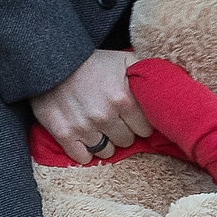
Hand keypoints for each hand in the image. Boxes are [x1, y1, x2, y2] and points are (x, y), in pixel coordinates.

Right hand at [30, 48, 153, 163]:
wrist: (49, 60)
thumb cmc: (91, 61)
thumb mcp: (123, 60)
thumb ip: (146, 73)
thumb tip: (167, 85)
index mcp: (123, 98)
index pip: (145, 129)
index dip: (140, 123)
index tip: (132, 117)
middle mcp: (105, 116)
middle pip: (127, 141)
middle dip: (123, 132)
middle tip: (114, 121)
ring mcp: (84, 127)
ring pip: (107, 151)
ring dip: (105, 142)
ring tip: (100, 128)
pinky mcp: (64, 134)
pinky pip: (83, 157)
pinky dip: (85, 151)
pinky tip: (85, 138)